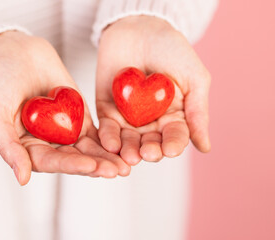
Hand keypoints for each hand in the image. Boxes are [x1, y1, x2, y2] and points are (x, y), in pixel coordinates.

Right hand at [0, 31, 129, 184]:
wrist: (15, 53)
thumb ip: (8, 147)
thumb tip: (22, 179)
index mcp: (27, 149)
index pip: (51, 162)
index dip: (71, 165)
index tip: (91, 166)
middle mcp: (48, 144)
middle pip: (74, 159)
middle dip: (96, 165)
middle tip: (117, 171)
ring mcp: (65, 131)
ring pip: (89, 148)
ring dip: (107, 156)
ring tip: (126, 164)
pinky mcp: (80, 116)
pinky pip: (97, 130)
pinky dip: (110, 137)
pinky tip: (125, 142)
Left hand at [96, 16, 210, 164]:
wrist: (138, 27)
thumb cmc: (171, 49)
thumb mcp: (193, 77)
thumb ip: (198, 112)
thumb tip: (205, 148)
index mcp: (174, 116)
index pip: (175, 136)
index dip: (173, 144)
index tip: (170, 150)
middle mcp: (151, 121)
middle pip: (150, 142)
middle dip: (149, 149)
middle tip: (146, 153)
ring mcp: (128, 116)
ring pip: (128, 140)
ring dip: (127, 149)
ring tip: (128, 155)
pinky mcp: (107, 109)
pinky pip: (107, 126)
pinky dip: (108, 136)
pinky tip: (110, 144)